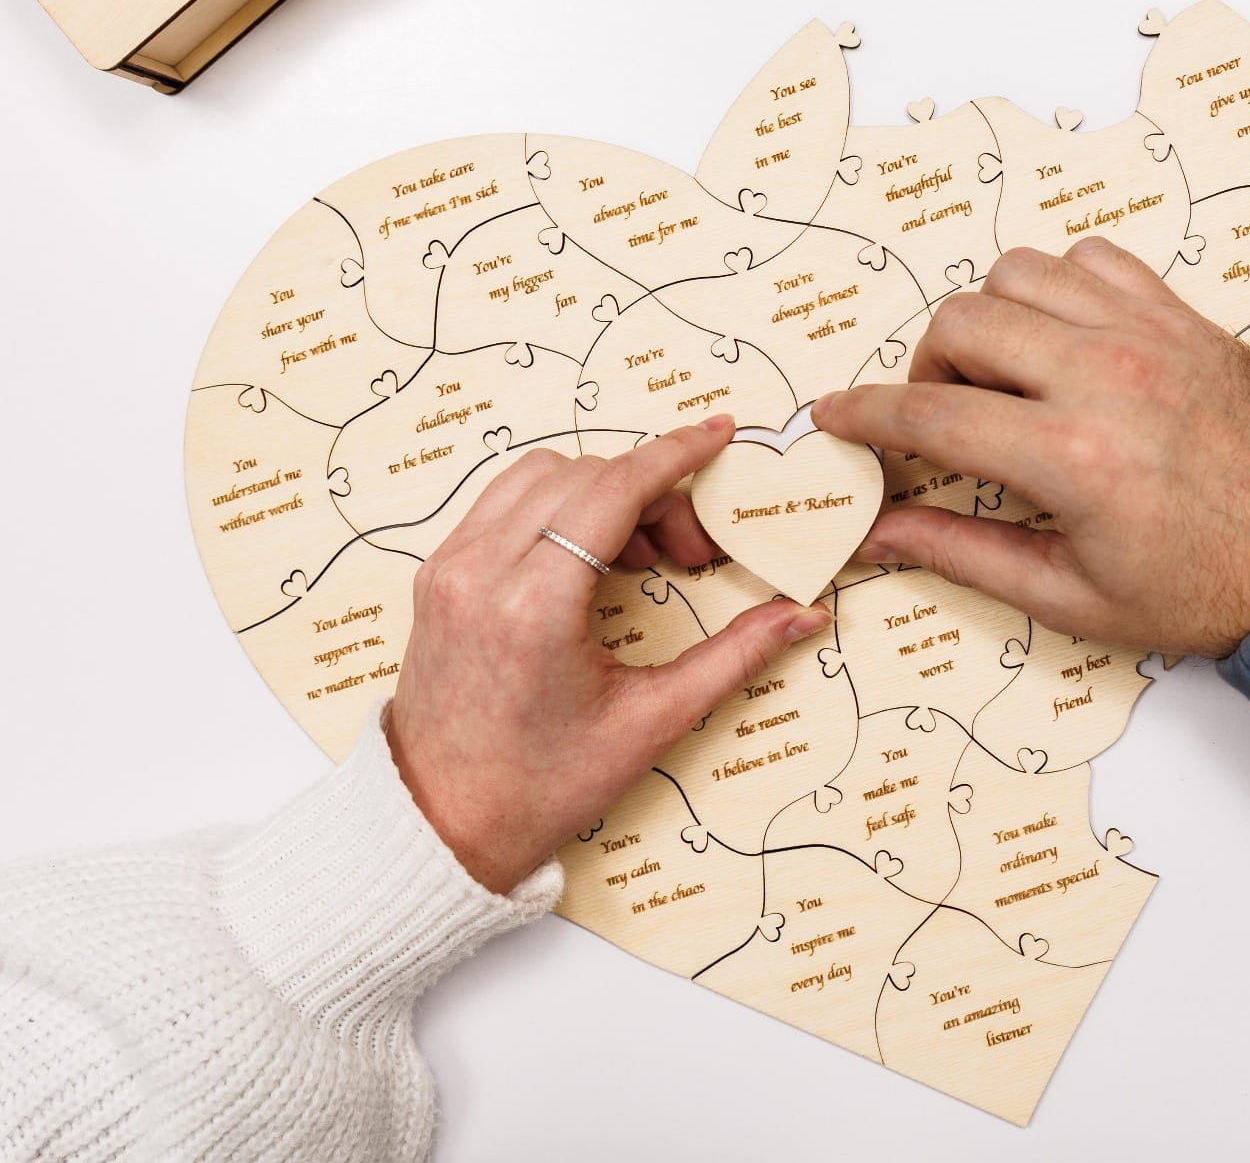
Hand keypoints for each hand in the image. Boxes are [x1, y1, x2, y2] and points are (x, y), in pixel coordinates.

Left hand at [387, 417, 831, 893]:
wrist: (439, 823)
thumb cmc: (540, 786)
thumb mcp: (650, 723)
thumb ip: (732, 657)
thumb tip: (801, 615)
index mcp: (534, 607)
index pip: (612, 488)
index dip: (674, 454)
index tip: (718, 435)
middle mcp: (480, 572)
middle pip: (585, 475)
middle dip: (651, 492)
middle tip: (690, 552)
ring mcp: (449, 567)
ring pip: (540, 474)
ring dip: (602, 491)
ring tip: (640, 556)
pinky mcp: (437, 572)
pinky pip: (504, 500)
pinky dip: (558, 505)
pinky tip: (590, 553)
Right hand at [812, 238, 1249, 660]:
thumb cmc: (1204, 592)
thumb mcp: (1072, 597)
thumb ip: (963, 554)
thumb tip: (880, 535)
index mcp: (1074, 457)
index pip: (931, 412)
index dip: (866, 413)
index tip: (835, 415)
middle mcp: (1108, 377)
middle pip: (964, 322)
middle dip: (929, 365)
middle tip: (944, 413)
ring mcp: (1153, 335)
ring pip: (1022, 273)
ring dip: (991, 318)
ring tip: (1006, 373)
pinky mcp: (1187, 318)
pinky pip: (1095, 259)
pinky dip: (1059, 287)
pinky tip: (1066, 338)